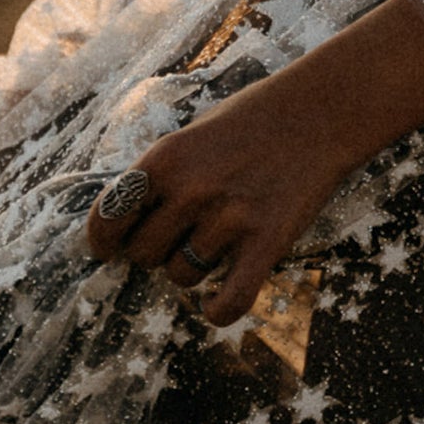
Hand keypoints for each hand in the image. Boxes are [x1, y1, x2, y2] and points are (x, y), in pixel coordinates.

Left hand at [83, 0, 423, 326]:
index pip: (108, 218)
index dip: (103, 241)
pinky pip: (230, 300)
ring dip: (191, 269)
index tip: (107, 251)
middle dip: (155, 251)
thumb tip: (126, 228)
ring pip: (181, 276)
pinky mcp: (267, 242)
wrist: (319, 113)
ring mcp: (229, 218)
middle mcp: (191, 190)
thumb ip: (160, 178)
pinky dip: (218, 310)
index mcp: (164, 159)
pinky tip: (215, 305)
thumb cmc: (250, 122)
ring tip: (215, 244)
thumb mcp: (190, 136)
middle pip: (144, 255)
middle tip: (180, 236)